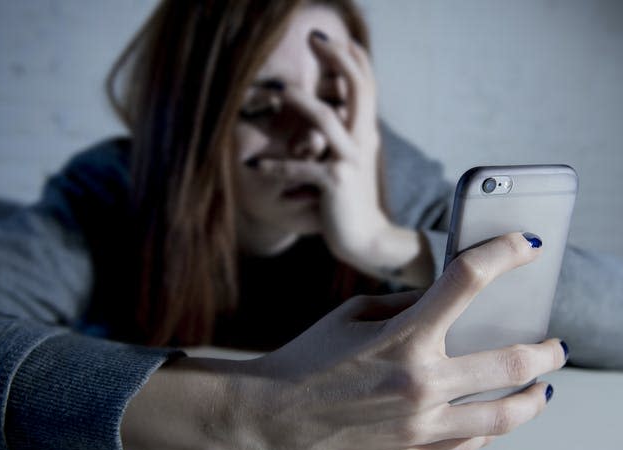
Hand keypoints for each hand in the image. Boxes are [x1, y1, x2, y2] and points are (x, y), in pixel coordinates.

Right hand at [121, 233, 566, 449]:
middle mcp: (421, 383)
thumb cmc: (303, 364)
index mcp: (403, 337)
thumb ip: (404, 309)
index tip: (523, 248)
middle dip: (544, 350)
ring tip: (542, 390)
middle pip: (509, 362)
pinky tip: (494, 421)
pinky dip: (489, 429)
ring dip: (533, 400)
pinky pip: (467, 445)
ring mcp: (421, 426)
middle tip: (555, 345)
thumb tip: (443, 305)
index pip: (467, 282)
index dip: (502, 255)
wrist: (265, 423)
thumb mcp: (350, 317)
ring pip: (503, 416)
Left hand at [257, 33, 389, 264]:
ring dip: (303, 103)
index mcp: (366, 133)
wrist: (367, 238)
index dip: (352, 57)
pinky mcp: (334, 183)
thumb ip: (347, 133)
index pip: (366, 85)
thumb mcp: (354, 160)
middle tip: (313, 37)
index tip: (330, 37)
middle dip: (337, 59)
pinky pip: (300, 168)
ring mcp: (350, 161)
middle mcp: (363, 141)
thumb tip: (337, 106)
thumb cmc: (353, 199)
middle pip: (358, 89)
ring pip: (328, 121)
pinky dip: (275, 167)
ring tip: (281, 91)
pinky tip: (255, 168)